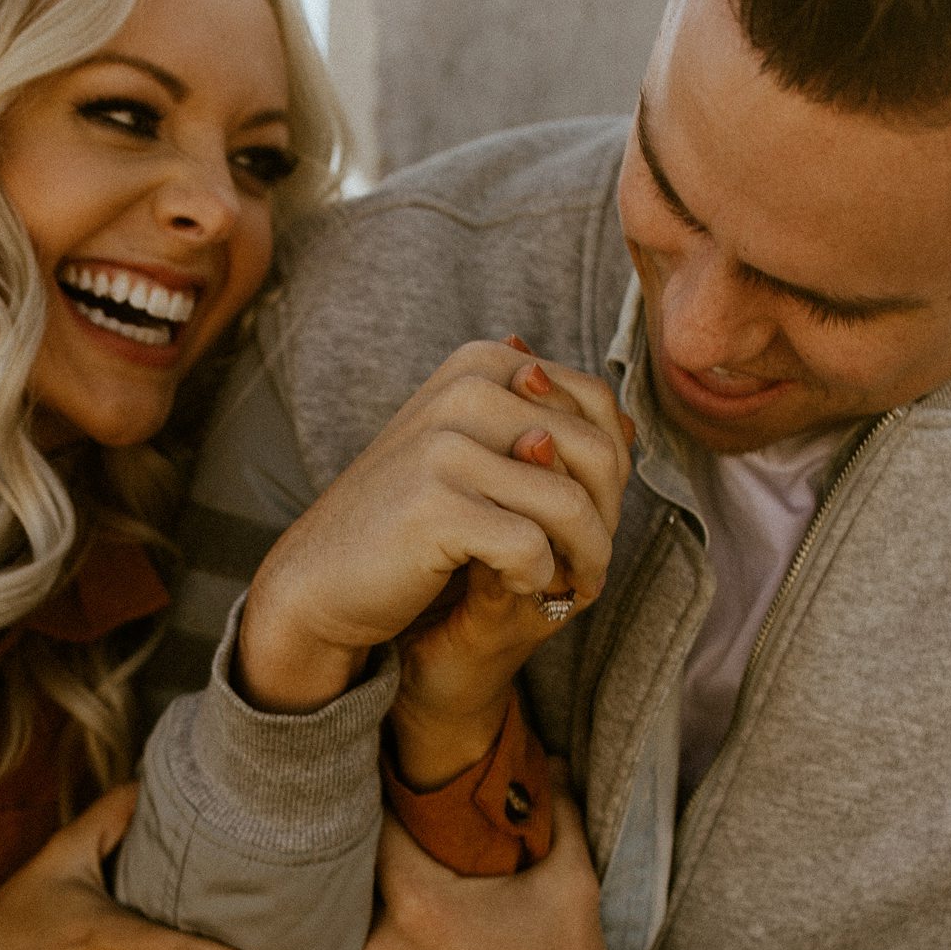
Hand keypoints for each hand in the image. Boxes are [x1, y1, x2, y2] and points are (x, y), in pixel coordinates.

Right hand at [234, 339, 630, 716]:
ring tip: (569, 585)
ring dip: (585, 559)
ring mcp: (447, 445)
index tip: (597, 516)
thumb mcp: (477, 455)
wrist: (321, 575)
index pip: (596, 404)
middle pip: (597, 451)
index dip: (614, 468)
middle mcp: (466, 390)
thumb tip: (629, 420)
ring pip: (572, 505)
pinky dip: (537, 580)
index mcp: (481, 363)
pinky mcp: (436, 505)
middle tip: (589, 564)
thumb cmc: (407, 518)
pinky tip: (515, 586)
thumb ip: (544, 429)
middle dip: (608, 517)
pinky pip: (532, 547)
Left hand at [352, 785, 612, 949]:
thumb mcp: (572, 887)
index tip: (398, 800)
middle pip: (366, 889)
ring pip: (362, 943)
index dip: (389, 812)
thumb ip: (555, 814)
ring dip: (390, 936)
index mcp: (420, 904)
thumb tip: (553, 760)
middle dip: (392, 879)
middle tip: (427, 877)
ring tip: (439, 943)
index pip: (377, 829)